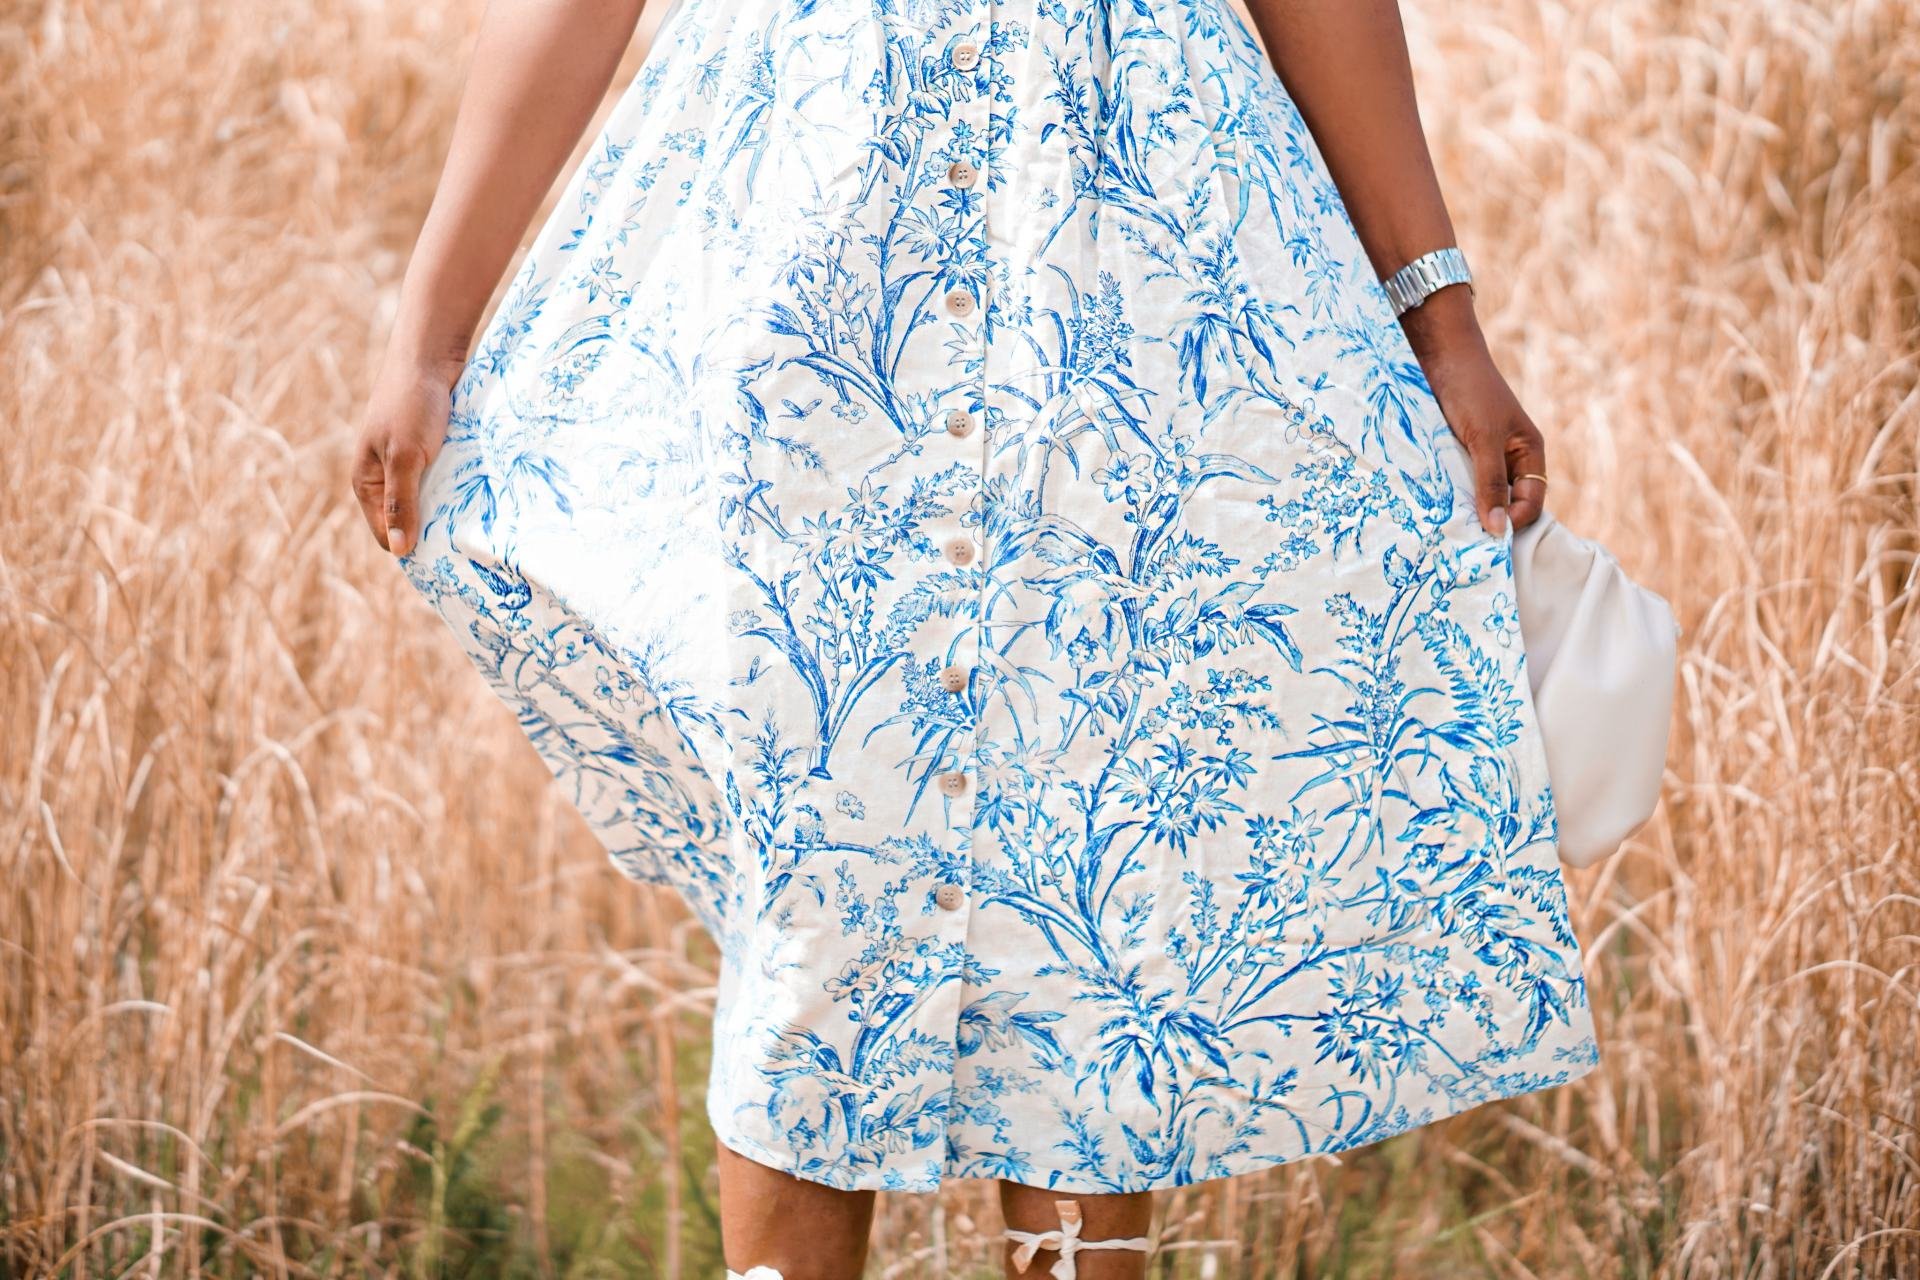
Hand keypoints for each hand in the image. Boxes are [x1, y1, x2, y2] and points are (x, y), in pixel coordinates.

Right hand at [350, 355, 462, 558]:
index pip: (387, 536)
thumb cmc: (412, 405)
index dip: (412, 549)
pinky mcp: (429, 453)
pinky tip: (477, 500)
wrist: (430, 357)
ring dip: (447, 512)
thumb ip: (401, 503)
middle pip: (408, 522)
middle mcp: (384, 478)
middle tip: (466, 548)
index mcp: (366, 483)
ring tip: (474, 526)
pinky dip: (456, 492)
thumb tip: (399, 551)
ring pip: (428, 503)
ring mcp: (407, 466)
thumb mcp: (405, 457)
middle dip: (432, 533)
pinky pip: (442, 484)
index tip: (446, 561)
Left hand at [1398, 289, 1547, 536]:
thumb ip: (1490, 482)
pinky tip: (1432, 508)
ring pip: (1476, 496)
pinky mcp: (1453, 453)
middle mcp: (1507, 459)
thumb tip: (1498, 529)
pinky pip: (1454, 483)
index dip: (1513, 521)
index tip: (1487, 538)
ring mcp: (1479, 457)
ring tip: (1445, 528)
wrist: (1439, 354)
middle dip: (1487, 520)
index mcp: (1528, 454)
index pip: (1530, 503)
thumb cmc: (1470, 391)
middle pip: (1503, 504)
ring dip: (1463, 510)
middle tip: (1463, 541)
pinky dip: (1446, 495)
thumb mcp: (1483, 439)